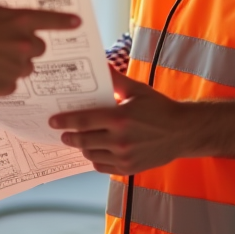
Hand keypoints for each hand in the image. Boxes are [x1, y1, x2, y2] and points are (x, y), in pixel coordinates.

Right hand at [0, 4, 80, 96]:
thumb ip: (1, 16)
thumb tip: (7, 22)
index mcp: (19, 20)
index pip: (50, 19)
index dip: (64, 21)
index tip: (78, 22)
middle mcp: (24, 43)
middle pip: (39, 48)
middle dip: (26, 47)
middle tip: (5, 46)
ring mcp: (18, 66)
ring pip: (24, 67)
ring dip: (13, 64)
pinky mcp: (8, 86)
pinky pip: (10, 83)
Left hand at [48, 68, 196, 174]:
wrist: (182, 132)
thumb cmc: (159, 108)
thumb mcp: (138, 90)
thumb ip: (116, 80)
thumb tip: (100, 65)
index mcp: (119, 118)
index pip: (83, 121)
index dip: (65, 121)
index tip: (53, 120)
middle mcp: (120, 140)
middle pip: (83, 140)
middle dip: (69, 136)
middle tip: (62, 132)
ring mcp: (124, 157)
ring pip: (91, 155)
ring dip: (83, 147)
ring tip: (80, 139)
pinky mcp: (129, 168)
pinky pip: (102, 166)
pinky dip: (95, 159)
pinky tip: (96, 150)